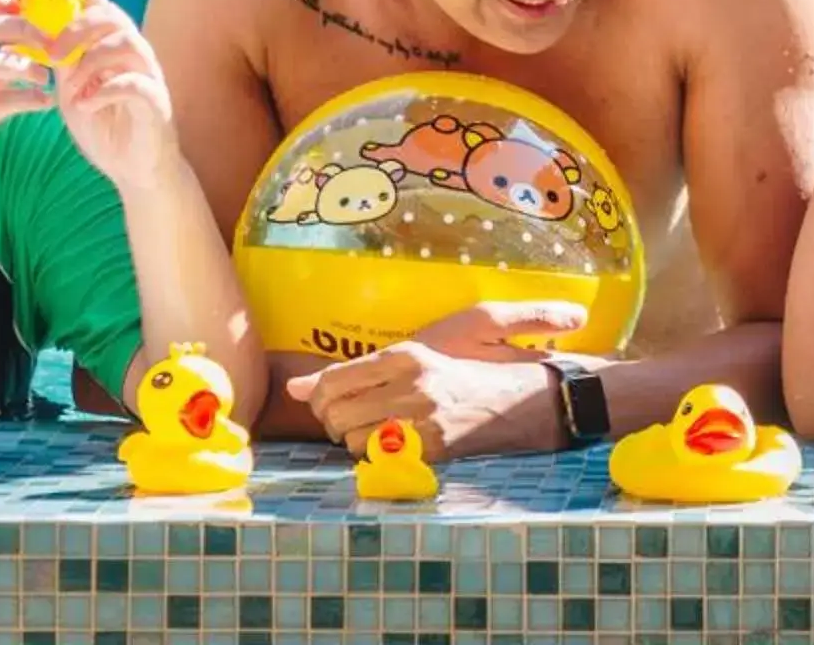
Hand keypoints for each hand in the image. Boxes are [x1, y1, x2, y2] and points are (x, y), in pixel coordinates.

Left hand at [42, 0, 181, 193]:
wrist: (133, 169)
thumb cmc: (104, 126)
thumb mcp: (73, 89)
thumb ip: (63, 62)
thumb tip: (37, 31)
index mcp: (114, 49)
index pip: (102, 6)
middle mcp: (136, 55)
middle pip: (114, 17)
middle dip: (79, 25)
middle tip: (51, 49)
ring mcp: (150, 76)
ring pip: (127, 43)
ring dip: (91, 59)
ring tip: (68, 83)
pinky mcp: (157, 103)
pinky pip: (137, 83)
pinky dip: (106, 89)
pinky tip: (84, 104)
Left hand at [283, 301, 591, 457]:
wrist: (521, 399)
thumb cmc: (464, 372)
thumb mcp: (411, 357)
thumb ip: (348, 370)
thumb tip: (292, 386)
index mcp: (406, 354)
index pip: (332, 381)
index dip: (321, 398)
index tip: (332, 403)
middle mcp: (411, 383)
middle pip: (336, 415)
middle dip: (337, 422)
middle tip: (354, 420)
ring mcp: (423, 418)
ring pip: (354, 441)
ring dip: (358, 442)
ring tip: (377, 431)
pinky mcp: (434, 448)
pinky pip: (381, 461)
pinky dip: (380, 458)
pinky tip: (395, 447)